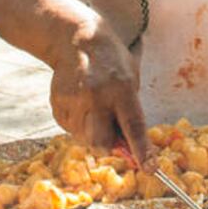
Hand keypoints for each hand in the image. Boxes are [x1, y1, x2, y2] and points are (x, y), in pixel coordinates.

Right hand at [49, 19, 148, 166]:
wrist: (76, 40)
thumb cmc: (112, 61)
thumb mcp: (131, 77)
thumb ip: (131, 110)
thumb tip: (130, 146)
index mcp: (121, 88)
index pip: (133, 126)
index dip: (141, 150)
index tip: (149, 168)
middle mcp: (97, 96)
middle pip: (101, 142)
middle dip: (108, 144)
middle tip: (111, 132)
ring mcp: (74, 100)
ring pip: (84, 138)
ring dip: (91, 131)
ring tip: (94, 107)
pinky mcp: (57, 103)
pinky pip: (69, 129)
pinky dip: (77, 123)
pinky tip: (80, 102)